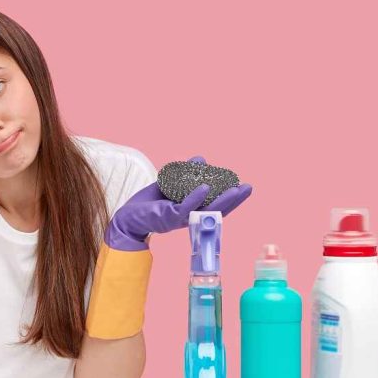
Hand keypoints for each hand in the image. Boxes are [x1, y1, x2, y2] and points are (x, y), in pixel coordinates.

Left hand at [105, 156, 252, 250]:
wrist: (129, 217)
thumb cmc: (150, 203)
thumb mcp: (170, 185)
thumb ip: (185, 174)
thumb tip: (201, 160)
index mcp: (192, 210)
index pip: (215, 205)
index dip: (231, 198)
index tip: (244, 187)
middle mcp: (190, 216)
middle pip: (216, 210)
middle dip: (233, 199)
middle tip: (248, 188)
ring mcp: (180, 218)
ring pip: (204, 210)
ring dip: (220, 200)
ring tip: (235, 189)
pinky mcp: (168, 217)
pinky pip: (184, 207)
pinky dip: (195, 197)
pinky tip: (205, 187)